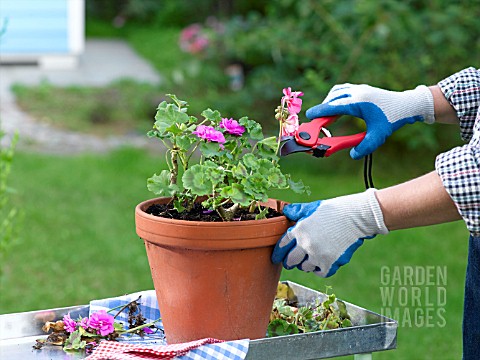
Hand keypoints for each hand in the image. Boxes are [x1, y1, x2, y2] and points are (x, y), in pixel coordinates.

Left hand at [271, 189, 387, 276]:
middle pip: (291, 260)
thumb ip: (297, 210)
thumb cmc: (335, 210)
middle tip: (290, 263)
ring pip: (304, 267)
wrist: (356, 217)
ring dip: (305, 264)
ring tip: (309, 260)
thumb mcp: (313, 207)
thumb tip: (286, 211)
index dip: (278, 253)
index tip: (277, 258)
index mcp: (299, 230)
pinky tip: (321, 263)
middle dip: (289, 262)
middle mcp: (305, 244)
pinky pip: (319, 273)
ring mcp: (317, 255)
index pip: (282, 245)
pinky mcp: (329, 263)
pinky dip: (319, 269)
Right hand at [306, 84, 434, 158]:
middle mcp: (357, 92)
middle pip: (332, 99)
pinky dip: (336, 98)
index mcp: (358, 102)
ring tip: (326, 116)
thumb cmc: (393, 118)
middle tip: (316, 122)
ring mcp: (359, 88)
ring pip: (336, 92)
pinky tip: (337, 108)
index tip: (309, 116)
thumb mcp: (379, 136)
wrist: (408, 104)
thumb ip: (364, 147)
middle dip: (322, 110)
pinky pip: (343, 90)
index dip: (319, 112)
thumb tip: (352, 155)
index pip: (333, 106)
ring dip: (329, 102)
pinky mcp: (362, 88)